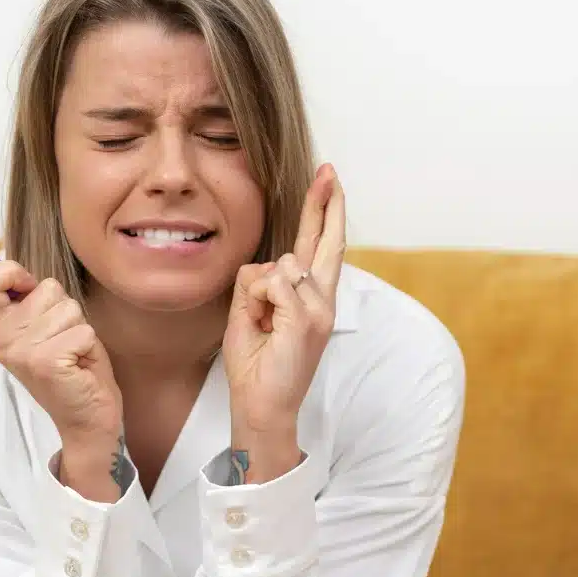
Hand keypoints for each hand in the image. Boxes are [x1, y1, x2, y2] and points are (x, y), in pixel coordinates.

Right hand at [0, 263, 123, 480]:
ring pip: (68, 308)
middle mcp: (3, 340)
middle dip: (67, 311)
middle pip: (46, 288)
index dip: (12, 273)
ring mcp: (22, 352)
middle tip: (66, 343)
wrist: (87, 420)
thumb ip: (32, 301)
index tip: (31, 290)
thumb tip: (21, 270)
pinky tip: (80, 366)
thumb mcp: (47, 328)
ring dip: (80, 329)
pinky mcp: (46, 362)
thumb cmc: (74, 369)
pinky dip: (90, 346)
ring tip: (74, 355)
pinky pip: (83, 330)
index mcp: (0, 329)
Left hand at [222, 163, 346, 463]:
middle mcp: (322, 300)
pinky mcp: (308, 320)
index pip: (318, 247)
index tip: (328, 183)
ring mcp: (319, 310)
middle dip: (325, 204)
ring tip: (260, 326)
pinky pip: (275, 283)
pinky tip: (263, 327)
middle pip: (325, 241)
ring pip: (281, 265)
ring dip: (258, 293)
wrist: (262, 406)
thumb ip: (258, 284)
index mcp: (310, 299)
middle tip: (328, 171)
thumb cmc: (256, 364)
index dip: (323, 213)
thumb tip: (267, 266)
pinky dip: (259, 303)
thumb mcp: (249, 313)